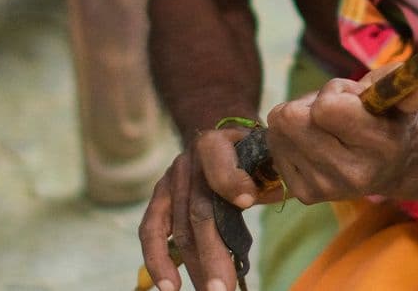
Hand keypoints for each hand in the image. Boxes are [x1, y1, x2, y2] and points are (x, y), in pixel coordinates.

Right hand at [138, 128, 271, 290]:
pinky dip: (158, 260)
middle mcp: (188, 161)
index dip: (230, 181)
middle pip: (199, 211)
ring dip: (194, 267)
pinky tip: (169, 285)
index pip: (216, 161)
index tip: (249, 201)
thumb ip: (266, 171)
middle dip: (212, 254)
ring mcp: (170, 181)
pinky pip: (151, 231)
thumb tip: (259, 197)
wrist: (223, 141)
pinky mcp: (159, 198)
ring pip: (178, 230)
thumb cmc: (251, 155)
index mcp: (216, 142)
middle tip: (224, 288)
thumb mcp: (264, 154)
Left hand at [264, 64, 417, 203]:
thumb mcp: (401, 100)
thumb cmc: (390, 122)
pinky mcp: (304, 194)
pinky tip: (314, 143)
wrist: (391, 167)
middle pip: (290, 120)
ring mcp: (324, 186)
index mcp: (378, 145)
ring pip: (279, 132)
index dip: (332, 92)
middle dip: (307, 104)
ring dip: (297, 121)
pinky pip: (276, 150)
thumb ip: (406, 88)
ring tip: (323, 127)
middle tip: (328, 110)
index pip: (326, 108)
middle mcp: (350, 172)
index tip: (348, 97)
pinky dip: (290, 140)